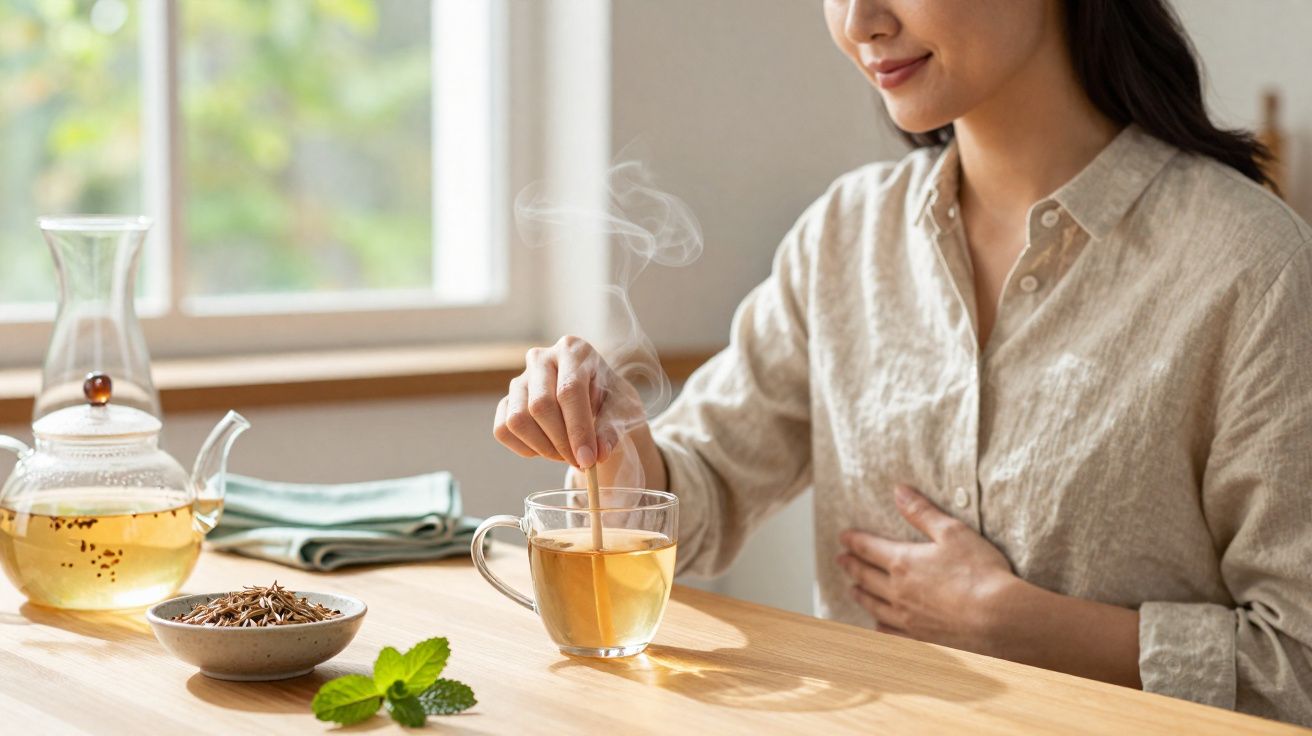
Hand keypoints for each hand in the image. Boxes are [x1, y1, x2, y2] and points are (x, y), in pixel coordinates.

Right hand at [492, 336, 645, 467]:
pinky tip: (548, 447)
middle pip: (540, 405)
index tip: (588, 459)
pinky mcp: (506, 401)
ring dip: (543, 447)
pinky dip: (526, 448)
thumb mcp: (623, 411)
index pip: (569, 390)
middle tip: (581, 461)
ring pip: (518, 420)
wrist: (597, 398)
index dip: (578, 429)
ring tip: (566, 453)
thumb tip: (598, 454)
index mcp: (574, 351)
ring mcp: (520, 379)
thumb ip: (612, 430)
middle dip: (561, 442)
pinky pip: (503, 430)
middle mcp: (541, 358)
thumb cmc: (611, 400)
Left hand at [837, 485, 1014, 654]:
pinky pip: (892, 633)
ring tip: (853, 591)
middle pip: (866, 577)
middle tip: (840, 560)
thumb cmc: (978, 572)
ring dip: (862, 596)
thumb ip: (922, 511)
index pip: (869, 548)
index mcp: (903, 562)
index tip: (843, 537)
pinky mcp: (921, 638)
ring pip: (875, 605)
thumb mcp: (952, 532)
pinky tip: (878, 626)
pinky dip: (881, 627)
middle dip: (852, 566)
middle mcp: (898, 592)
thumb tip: (898, 491)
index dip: (854, 541)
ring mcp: (908, 618)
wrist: (997, 619)